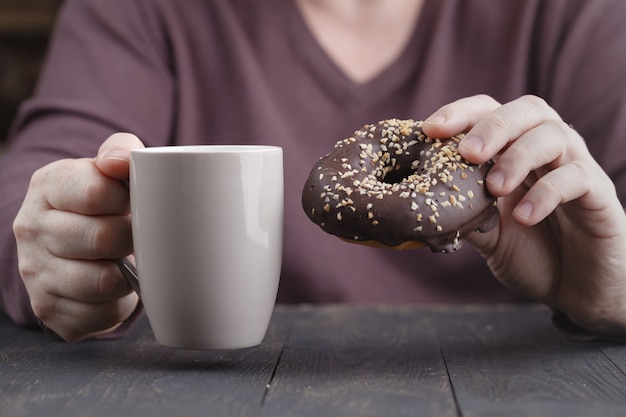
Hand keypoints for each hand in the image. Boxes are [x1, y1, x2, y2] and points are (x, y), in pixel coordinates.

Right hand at [13, 133, 144, 341]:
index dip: (129, 200)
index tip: (134, 203)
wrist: (74, 244)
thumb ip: (120, 149)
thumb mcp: (109, 166)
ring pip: (101, 281)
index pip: (97, 192)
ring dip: (127, 275)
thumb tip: (121, 160)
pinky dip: (118, 305)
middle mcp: (31, 229)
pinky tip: (116, 288)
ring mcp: (34, 272)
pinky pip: (99, 315)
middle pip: (103, 238)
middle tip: (138, 236)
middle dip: (132, 238)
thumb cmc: (103, 201)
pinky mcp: (48, 309)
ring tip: (127, 261)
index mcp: (47, 186)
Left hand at [423, 95, 625, 335]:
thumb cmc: (533, 253)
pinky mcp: (600, 194)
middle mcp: (547, 151)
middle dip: (493, 125)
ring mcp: (576, 168)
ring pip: (554, 135)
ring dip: (518, 157)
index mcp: (515, 151)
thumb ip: (464, 216)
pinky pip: (578, 178)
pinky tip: (524, 217)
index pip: (490, 112)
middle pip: (527, 110)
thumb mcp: (489, 236)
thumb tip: (420, 206)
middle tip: (467, 152)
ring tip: (494, 188)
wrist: (580, 289)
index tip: (430, 130)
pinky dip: (547, 193)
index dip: (461, 113)